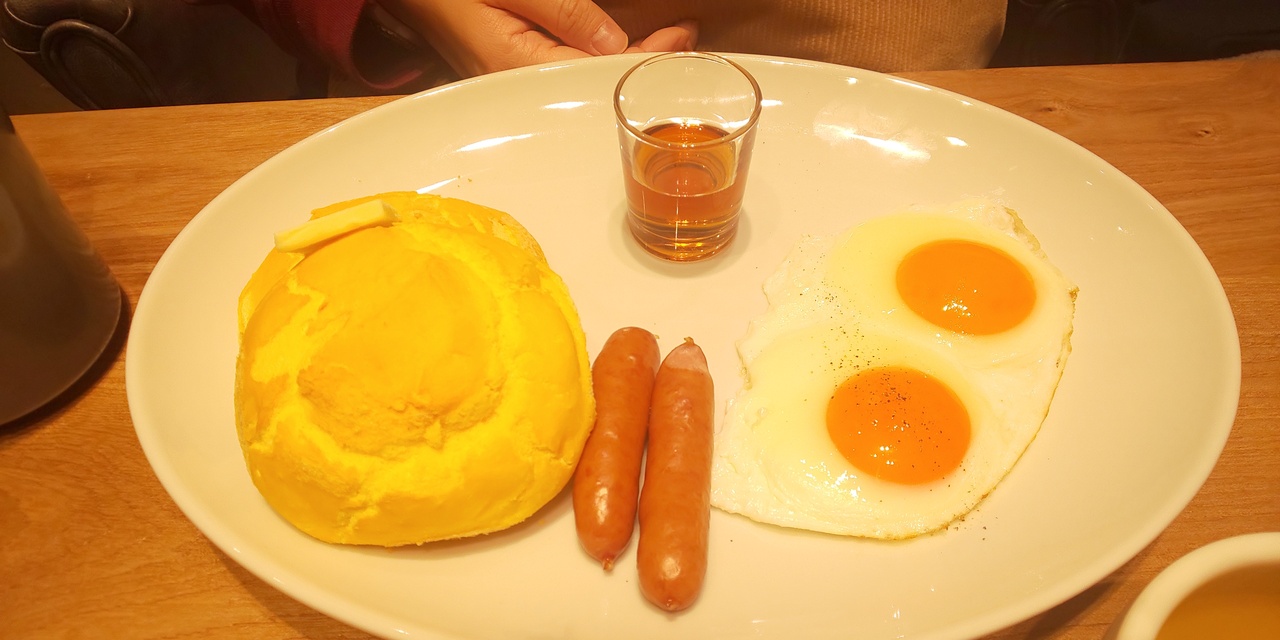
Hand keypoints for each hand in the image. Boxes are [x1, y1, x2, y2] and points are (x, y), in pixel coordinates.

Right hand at [379, 0, 696, 77]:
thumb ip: (564, 14)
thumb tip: (612, 42)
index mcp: (517, 64)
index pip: (596, 70)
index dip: (644, 57)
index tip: (678, 38)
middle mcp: (516, 79)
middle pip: (593, 79)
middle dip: (642, 59)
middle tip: (682, 36)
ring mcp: (511, 75)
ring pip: (579, 73)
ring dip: (622, 56)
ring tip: (663, 42)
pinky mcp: (507, 65)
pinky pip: (559, 65)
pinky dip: (594, 53)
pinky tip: (615, 46)